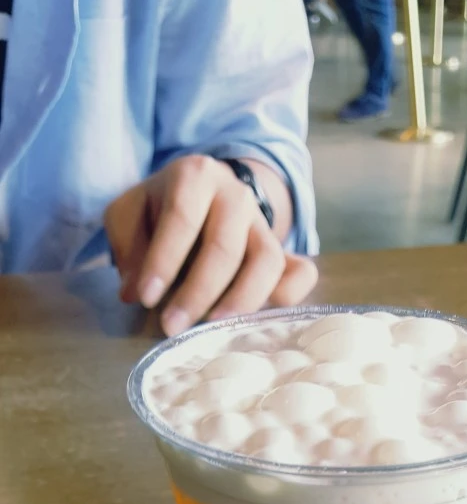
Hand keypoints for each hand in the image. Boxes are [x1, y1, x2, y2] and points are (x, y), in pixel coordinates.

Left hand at [104, 155, 317, 335]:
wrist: (208, 195)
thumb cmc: (162, 208)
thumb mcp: (131, 212)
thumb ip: (127, 245)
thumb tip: (133, 291)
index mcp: (196, 176)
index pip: (182, 218)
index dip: (163, 261)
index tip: (145, 298)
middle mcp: (237, 196)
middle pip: (224, 246)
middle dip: (197, 292)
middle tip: (172, 326)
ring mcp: (265, 225)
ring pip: (266, 262)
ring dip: (241, 300)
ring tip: (215, 327)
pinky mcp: (283, 253)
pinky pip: (301, 274)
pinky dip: (289, 297)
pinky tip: (264, 317)